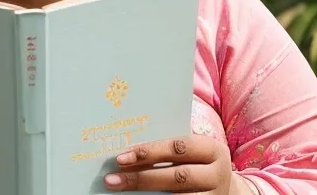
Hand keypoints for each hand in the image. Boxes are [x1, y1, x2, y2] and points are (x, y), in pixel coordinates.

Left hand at [104, 135, 231, 192]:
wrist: (226, 187)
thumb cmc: (197, 160)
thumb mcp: (190, 148)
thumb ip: (168, 147)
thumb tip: (128, 150)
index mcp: (211, 149)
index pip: (177, 147)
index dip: (148, 152)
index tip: (120, 156)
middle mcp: (217, 174)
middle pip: (176, 176)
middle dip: (141, 178)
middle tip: (111, 179)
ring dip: (145, 194)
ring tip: (119, 189)